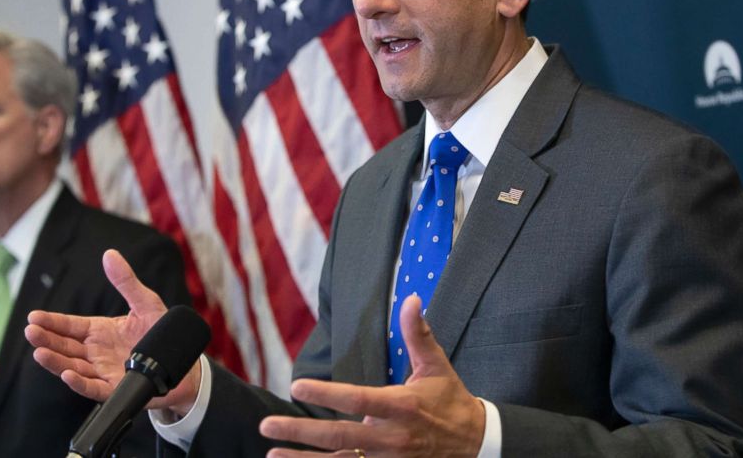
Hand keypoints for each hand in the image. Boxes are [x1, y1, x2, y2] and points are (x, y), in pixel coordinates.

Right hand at [24, 249, 201, 414]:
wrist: (183, 362)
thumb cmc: (162, 333)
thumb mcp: (145, 302)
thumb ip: (126, 281)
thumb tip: (110, 255)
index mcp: (101, 331)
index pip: (70, 326)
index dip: (52, 322)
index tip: (33, 317)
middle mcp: (97, 352)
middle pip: (66, 347)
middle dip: (46, 340)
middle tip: (31, 332)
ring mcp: (104, 371)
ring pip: (73, 367)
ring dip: (55, 361)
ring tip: (38, 353)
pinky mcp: (115, 388)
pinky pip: (92, 387)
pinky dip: (78, 382)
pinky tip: (66, 374)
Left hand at [259, 295, 484, 456]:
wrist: (475, 445)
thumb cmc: (451, 401)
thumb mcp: (436, 366)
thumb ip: (419, 334)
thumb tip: (412, 299)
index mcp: (402, 406)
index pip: (358, 399)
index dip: (327, 395)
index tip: (297, 387)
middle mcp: (392, 438)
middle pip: (339, 437)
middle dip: (300, 432)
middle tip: (267, 425)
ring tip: (272, 454)